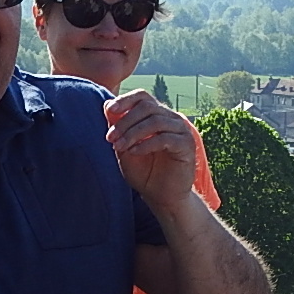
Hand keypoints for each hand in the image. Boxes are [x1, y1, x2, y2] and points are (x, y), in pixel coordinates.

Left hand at [104, 92, 198, 213]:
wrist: (161, 196)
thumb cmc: (144, 172)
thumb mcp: (124, 148)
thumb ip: (118, 129)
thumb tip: (106, 106)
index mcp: (156, 115)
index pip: (142, 97)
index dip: (125, 100)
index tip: (109, 110)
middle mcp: (171, 119)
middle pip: (147, 106)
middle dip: (125, 121)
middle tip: (111, 137)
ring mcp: (181, 131)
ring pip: (155, 121)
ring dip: (133, 133)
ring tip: (120, 147)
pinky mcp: (187, 145)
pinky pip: (165, 138)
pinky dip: (146, 144)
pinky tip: (134, 152)